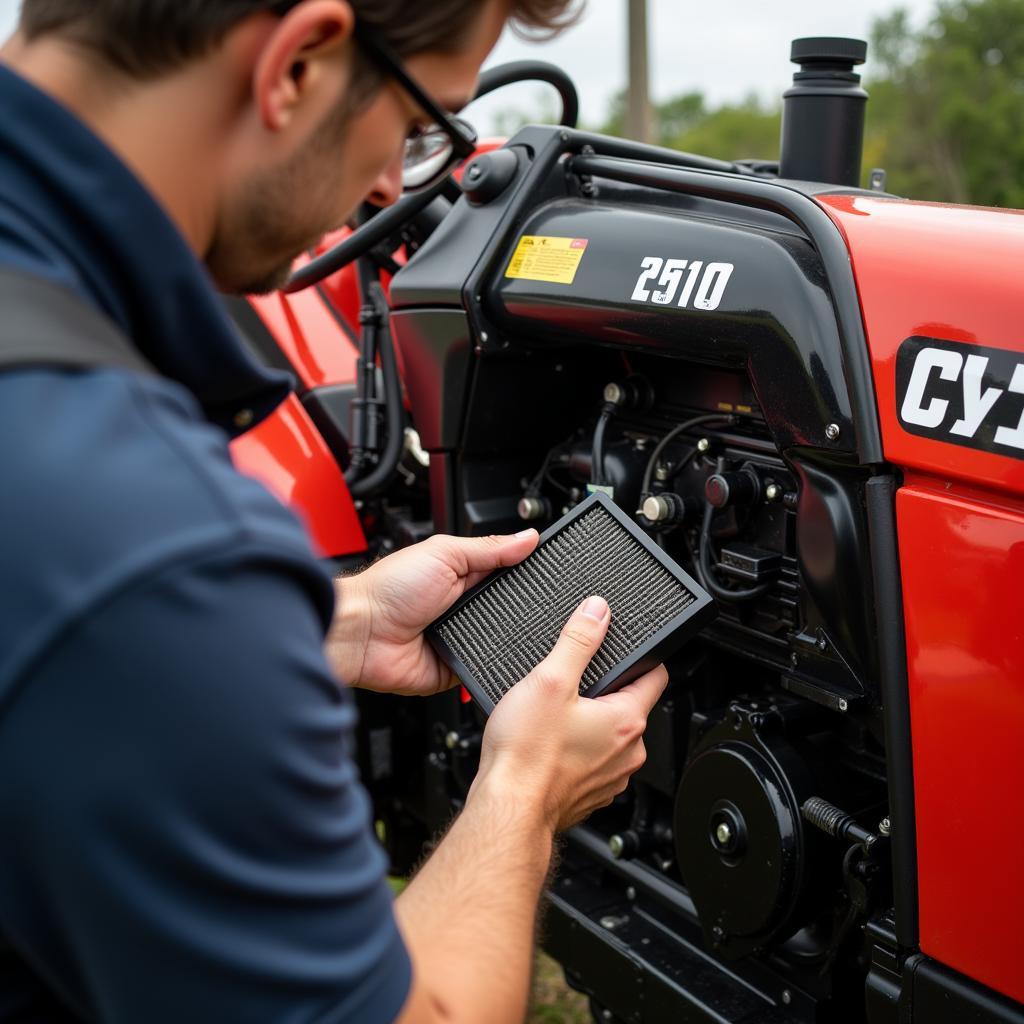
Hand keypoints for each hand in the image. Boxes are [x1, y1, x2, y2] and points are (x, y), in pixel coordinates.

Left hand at [327, 530, 538, 695]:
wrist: (361, 633)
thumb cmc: (388, 589)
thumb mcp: (444, 554)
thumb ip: (489, 548)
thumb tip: (527, 537)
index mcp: (461, 575)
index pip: (505, 572)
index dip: (524, 571)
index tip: (547, 568)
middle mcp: (462, 607)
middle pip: (508, 608)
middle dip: (517, 606)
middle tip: (526, 601)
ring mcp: (460, 637)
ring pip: (501, 638)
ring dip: (503, 633)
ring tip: (500, 624)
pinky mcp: (456, 667)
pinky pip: (484, 666)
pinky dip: (489, 661)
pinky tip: (490, 650)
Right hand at [473, 596, 669, 832]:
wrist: (507, 807)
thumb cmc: (526, 754)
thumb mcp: (550, 680)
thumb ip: (578, 640)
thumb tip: (597, 611)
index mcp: (627, 720)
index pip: (656, 675)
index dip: (642, 656)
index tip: (624, 649)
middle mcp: (628, 753)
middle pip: (630, 704)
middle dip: (606, 690)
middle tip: (573, 682)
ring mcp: (611, 777)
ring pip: (610, 735)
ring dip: (591, 723)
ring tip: (555, 716)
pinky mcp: (591, 794)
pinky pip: (593, 761)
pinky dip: (577, 750)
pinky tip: (549, 745)